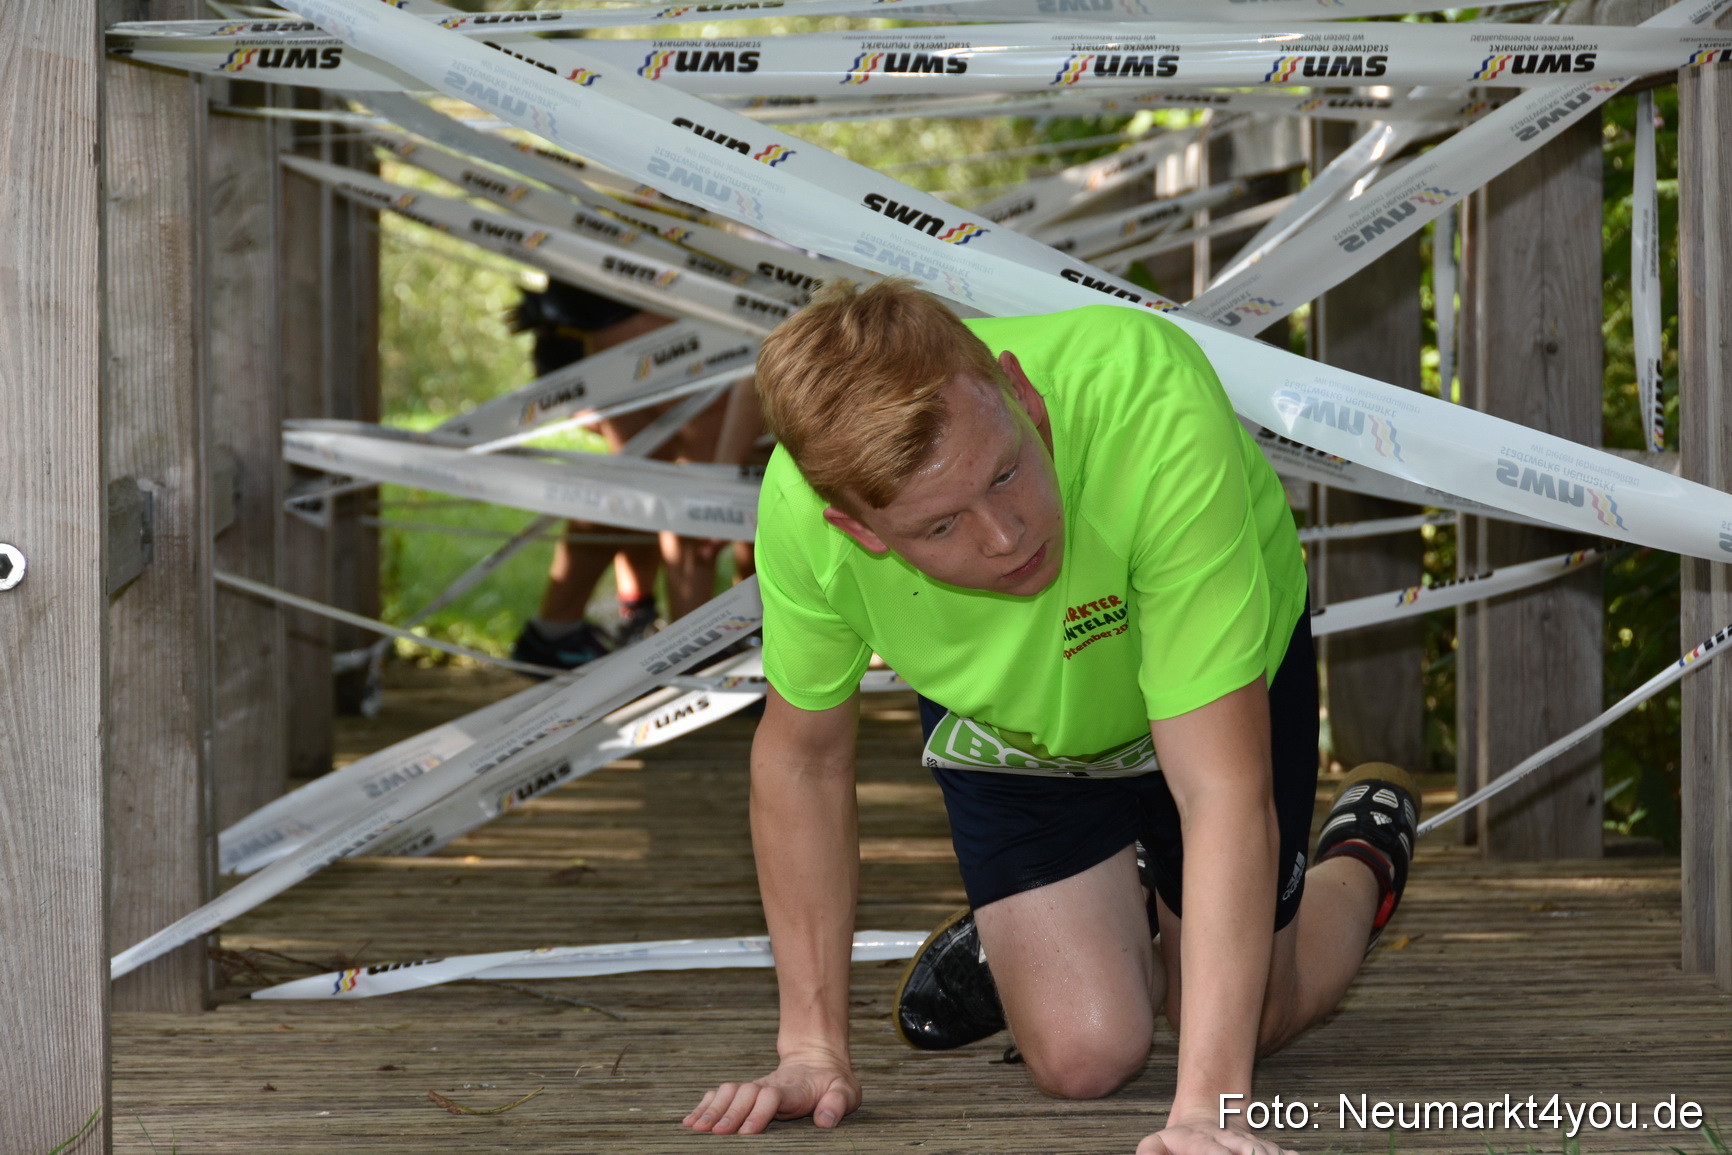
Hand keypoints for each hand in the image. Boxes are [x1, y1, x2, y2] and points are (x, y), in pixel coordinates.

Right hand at [682, 1053, 860, 1135]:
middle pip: (744, 1094)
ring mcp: (754, 1087)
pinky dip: (703, 1106)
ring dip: (711, 1109)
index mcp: (793, 1089)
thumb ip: (838, 1103)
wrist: (817, 1061)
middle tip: (714, 1133)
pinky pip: (719, 1095)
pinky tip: (689, 1121)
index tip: (747, 1132)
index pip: (772, 1096)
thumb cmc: (832, 1082)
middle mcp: (768, 1085)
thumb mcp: (846, 1091)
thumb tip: (825, 1121)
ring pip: (727, 1093)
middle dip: (728, 1113)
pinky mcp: (745, 1091)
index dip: (758, 1113)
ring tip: (696, 1128)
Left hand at [1136, 1119, 1297, 1154]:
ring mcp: (1249, 1144)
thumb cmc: (1179, 1141)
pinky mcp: (1263, 1149)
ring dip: (1270, 1154)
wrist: (1207, 1115)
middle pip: (1245, 1151)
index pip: (1211, 1150)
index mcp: (1202, 1141)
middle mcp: (1229, 1141)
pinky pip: (1281, 1153)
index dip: (1216, 1154)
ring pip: (1266, 1151)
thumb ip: (1151, 1152)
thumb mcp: (1156, 1144)